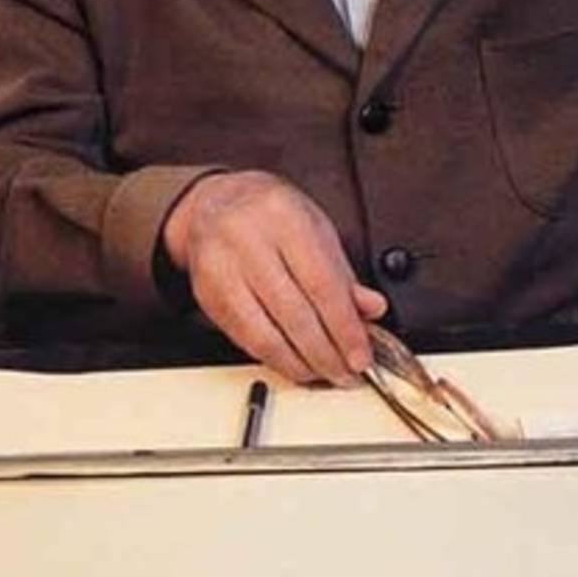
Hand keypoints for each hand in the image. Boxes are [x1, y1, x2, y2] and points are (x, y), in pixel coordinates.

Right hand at [162, 170, 386, 384]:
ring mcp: (222, 269)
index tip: (361, 355)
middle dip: (326, 353)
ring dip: (301, 363)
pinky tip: (295, 364)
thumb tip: (371, 309)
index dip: (344, 327)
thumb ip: (342, 273)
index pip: (321, 284)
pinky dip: (275, 359)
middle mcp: (248, 241)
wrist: (216, 203)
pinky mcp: (206, 295)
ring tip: (325, 373)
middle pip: (294, 314)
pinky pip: (245, 339)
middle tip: (348, 372)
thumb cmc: (271, 215)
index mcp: (284, 218)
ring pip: (266, 333)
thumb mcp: (316, 229)